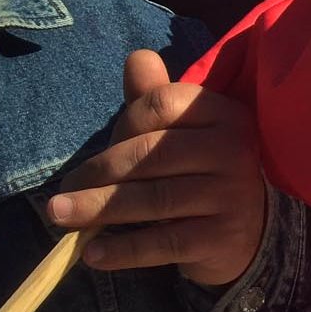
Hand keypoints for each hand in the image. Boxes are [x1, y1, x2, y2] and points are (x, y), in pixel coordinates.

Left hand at [49, 50, 267, 285]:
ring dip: (98, 209)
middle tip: (62, 195)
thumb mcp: (183, 132)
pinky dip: (123, 249)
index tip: (104, 146)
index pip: (163, 103)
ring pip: (154, 198)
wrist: (249, 231)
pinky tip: (93, 253)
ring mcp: (232, 194)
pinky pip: (164, 242)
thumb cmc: (202, 172)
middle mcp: (234, 149)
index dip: (124, 122)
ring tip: (61, 217)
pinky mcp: (223, 237)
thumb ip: (156, 97)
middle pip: (151, 153)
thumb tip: (137, 58)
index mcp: (224, 114)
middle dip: (98, 172)